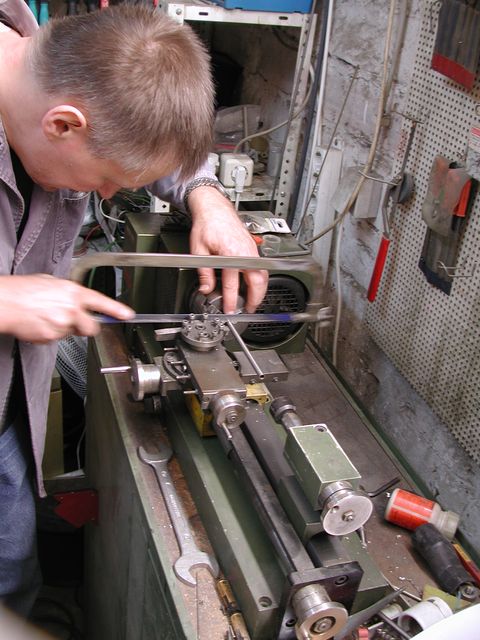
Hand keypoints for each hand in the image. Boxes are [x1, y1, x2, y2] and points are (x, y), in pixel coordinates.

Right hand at [0, 274, 133, 343]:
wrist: (6, 302)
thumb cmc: (24, 290)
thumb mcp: (52, 283)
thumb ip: (69, 293)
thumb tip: (77, 300)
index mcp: (73, 292)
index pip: (101, 302)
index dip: (117, 310)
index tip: (127, 315)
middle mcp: (71, 309)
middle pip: (91, 327)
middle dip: (85, 327)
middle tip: (72, 321)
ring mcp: (62, 324)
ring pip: (71, 334)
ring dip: (63, 329)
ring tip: (46, 317)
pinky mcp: (52, 337)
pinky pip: (56, 339)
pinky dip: (49, 334)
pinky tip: (39, 324)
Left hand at [187, 187, 267, 312]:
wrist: (214, 208)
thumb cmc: (207, 224)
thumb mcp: (199, 250)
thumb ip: (204, 272)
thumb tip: (206, 288)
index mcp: (231, 253)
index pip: (232, 283)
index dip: (231, 299)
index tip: (229, 309)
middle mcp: (245, 252)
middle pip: (256, 281)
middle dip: (255, 298)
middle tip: (249, 309)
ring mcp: (251, 249)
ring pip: (263, 274)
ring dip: (260, 290)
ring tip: (253, 301)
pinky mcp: (253, 248)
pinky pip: (261, 267)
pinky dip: (260, 279)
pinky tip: (254, 285)